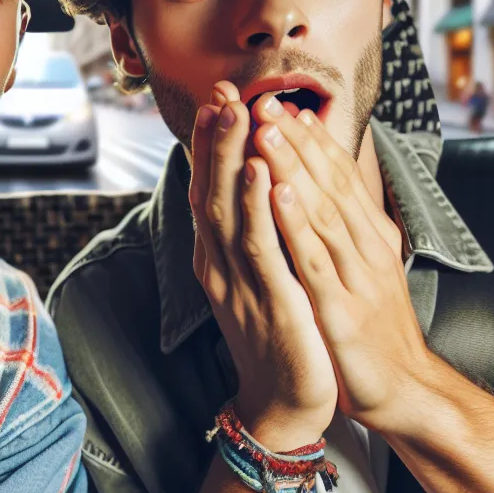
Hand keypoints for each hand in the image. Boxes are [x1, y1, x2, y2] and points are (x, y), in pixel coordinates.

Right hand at [189, 82, 337, 448]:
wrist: (286, 402)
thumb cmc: (278, 335)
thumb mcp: (256, 278)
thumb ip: (249, 236)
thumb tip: (250, 190)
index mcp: (217, 257)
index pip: (208, 188)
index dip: (210, 143)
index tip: (217, 99)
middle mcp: (218, 264)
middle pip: (210, 189)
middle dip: (215, 138)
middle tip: (220, 90)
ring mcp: (238, 283)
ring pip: (228, 209)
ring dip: (232, 158)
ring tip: (237, 113)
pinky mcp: (268, 301)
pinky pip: (260, 246)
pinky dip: (260, 205)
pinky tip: (265, 171)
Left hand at [248, 97, 428, 428]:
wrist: (401, 389)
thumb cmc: (369, 324)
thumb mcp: (358, 267)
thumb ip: (340, 228)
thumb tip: (315, 187)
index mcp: (365, 235)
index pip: (335, 176)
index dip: (305, 138)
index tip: (275, 101)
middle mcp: (363, 246)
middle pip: (326, 181)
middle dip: (290, 137)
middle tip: (260, 96)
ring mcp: (354, 276)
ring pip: (319, 209)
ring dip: (290, 164)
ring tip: (264, 125)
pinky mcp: (342, 309)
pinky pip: (314, 259)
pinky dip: (297, 222)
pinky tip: (279, 192)